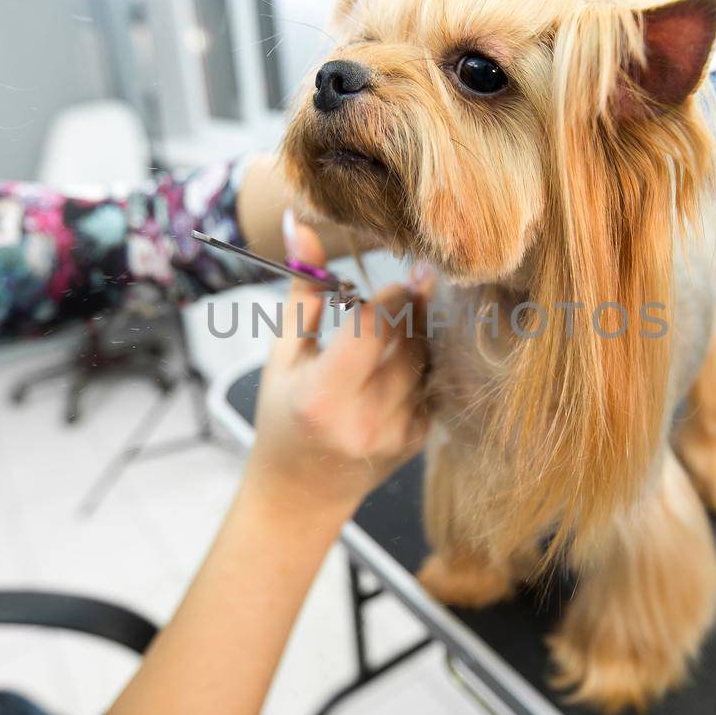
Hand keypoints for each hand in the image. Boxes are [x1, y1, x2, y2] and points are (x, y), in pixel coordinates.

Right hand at [245, 213, 430, 521]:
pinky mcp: (418, 440)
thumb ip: (302, 291)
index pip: (375, 327)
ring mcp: (396, 435)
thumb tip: (299, 222)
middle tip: (410, 284)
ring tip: (400, 324)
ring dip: (419, 332)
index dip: (395, 294)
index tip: (402, 274)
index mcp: (322, 396)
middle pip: (409, 339)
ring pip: (427, 358)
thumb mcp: (282, 354)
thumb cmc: (283, 415)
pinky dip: (422, 363)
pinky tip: (402, 363)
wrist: (301, 492)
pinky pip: (432, 382)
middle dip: (411, 307)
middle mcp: (364, 419)